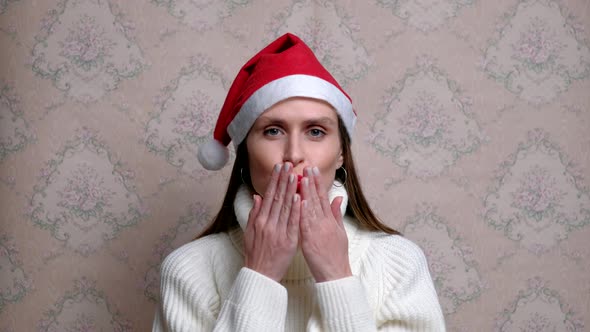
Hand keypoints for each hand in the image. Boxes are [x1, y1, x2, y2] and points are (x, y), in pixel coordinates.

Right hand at [243, 162, 300, 280]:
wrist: (260, 274)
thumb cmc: (256, 253)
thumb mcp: (250, 232)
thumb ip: (254, 214)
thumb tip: (257, 197)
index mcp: (260, 220)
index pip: (269, 196)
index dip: (274, 181)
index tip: (279, 168)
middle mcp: (268, 223)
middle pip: (277, 198)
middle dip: (283, 180)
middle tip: (288, 165)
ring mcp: (278, 231)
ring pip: (285, 207)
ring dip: (290, 190)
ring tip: (295, 175)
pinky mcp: (288, 240)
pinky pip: (292, 223)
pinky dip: (295, 210)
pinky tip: (298, 197)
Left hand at [299, 167, 351, 281]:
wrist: (335, 273)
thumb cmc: (336, 254)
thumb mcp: (340, 232)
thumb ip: (336, 214)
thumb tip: (338, 197)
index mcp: (330, 220)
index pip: (323, 197)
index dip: (318, 183)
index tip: (313, 171)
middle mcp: (324, 223)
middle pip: (317, 199)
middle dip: (311, 182)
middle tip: (306, 167)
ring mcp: (318, 231)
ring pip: (311, 208)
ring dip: (306, 192)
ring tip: (301, 178)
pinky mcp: (310, 240)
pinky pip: (305, 223)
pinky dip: (303, 211)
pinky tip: (299, 200)